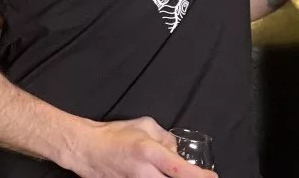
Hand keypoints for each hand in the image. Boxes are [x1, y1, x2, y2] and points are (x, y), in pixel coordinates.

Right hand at [68, 117, 215, 177]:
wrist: (87, 150)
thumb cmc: (115, 134)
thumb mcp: (145, 125)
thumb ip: (165, 138)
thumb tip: (177, 151)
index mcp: (148, 152)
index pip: (179, 169)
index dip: (198, 176)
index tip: (212, 177)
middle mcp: (142, 172)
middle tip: (198, 177)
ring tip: (176, 172)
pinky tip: (157, 173)